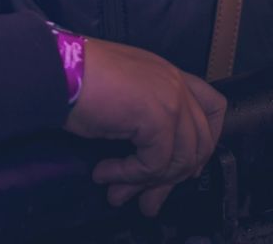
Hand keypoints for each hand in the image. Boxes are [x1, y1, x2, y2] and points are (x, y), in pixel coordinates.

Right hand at [64, 37, 225, 217]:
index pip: (214, 108)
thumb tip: (148, 171)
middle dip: (172, 179)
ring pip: (179, 159)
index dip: (206, 143)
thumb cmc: (79, 80)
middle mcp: (176, 84)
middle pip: (200, 143)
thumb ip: (144, 124)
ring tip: (117, 190)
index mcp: (170, 75)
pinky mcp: (159, 118)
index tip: (185, 169)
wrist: (58, 70)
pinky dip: (128, 175)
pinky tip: (103, 173)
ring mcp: (171, 99)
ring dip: (145, 182)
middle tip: (147, 201)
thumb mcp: (123, 99)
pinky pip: (154, 163)